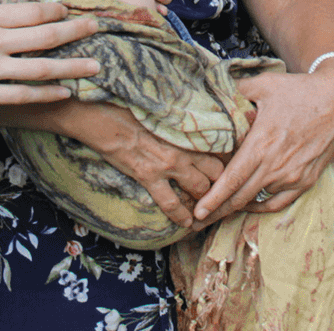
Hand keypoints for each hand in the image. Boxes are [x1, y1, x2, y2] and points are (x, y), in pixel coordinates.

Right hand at [0, 0, 100, 113]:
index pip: (32, 10)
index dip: (57, 10)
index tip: (72, 10)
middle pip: (45, 36)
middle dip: (76, 32)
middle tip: (99, 29)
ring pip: (41, 69)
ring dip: (73, 67)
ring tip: (95, 66)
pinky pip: (21, 96)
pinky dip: (46, 94)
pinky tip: (63, 92)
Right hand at [72, 103, 226, 227]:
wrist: (104, 117)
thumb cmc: (131, 109)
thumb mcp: (164, 111)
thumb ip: (181, 122)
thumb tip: (191, 126)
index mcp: (187, 130)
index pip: (218, 147)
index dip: (226, 161)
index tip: (229, 169)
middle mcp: (183, 148)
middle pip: (215, 172)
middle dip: (220, 185)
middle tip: (220, 193)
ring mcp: (168, 164)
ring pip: (199, 189)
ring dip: (204, 202)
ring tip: (206, 211)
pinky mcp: (149, 177)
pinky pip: (171, 203)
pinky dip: (181, 215)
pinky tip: (186, 223)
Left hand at [192, 64, 333, 223]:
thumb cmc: (299, 90)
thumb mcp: (264, 84)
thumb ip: (235, 92)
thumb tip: (211, 92)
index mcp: (262, 144)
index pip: (231, 180)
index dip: (213, 199)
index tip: (197, 213)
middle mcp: (276, 165)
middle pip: (240, 197)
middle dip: (218, 210)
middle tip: (198, 220)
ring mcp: (293, 176)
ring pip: (258, 200)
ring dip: (238, 206)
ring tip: (221, 209)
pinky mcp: (306, 180)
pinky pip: (279, 203)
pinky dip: (261, 207)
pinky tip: (249, 205)